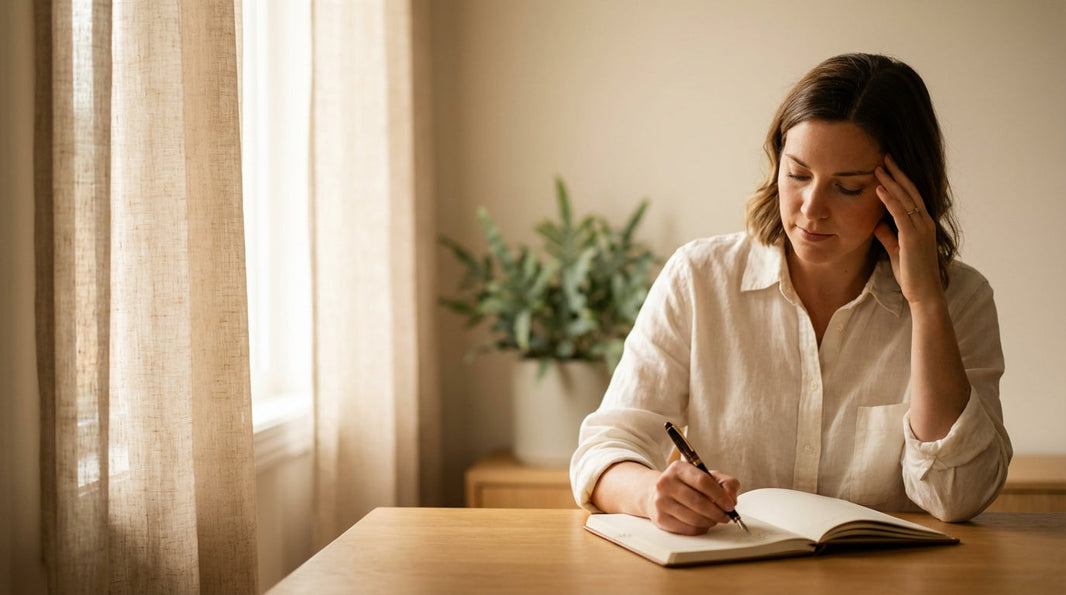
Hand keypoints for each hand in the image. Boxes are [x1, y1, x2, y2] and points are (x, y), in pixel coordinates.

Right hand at [645, 461, 739, 534]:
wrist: (656, 493)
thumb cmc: (686, 485)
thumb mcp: (706, 476)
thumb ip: (725, 483)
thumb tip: (731, 499)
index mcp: (678, 468)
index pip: (703, 481)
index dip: (720, 495)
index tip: (730, 505)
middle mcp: (666, 483)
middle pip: (698, 502)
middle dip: (717, 512)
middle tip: (726, 516)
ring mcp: (661, 502)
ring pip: (694, 518)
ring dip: (710, 521)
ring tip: (715, 519)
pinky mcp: (660, 519)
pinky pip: (687, 529)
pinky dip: (700, 528)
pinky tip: (703, 523)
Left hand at [873, 154, 942, 305]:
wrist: (923, 293)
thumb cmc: (911, 274)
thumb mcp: (896, 251)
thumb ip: (888, 236)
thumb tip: (877, 224)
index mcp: (922, 224)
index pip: (911, 196)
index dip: (900, 181)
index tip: (888, 166)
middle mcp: (925, 222)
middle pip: (910, 191)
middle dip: (897, 173)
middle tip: (884, 156)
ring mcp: (921, 228)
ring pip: (906, 198)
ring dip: (891, 181)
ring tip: (879, 166)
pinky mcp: (913, 237)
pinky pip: (900, 213)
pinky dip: (890, 200)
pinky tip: (879, 188)